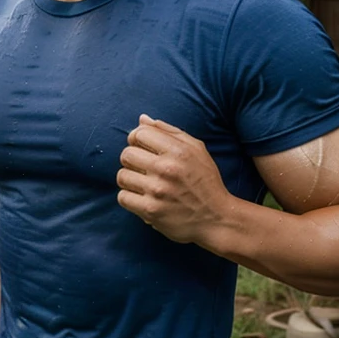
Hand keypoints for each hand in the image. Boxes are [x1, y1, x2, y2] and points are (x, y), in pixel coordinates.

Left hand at [117, 114, 230, 245]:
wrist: (216, 218)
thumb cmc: (205, 181)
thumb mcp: (196, 149)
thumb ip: (168, 131)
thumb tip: (142, 119)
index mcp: (178, 151)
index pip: (140, 133)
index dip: (137, 138)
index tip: (142, 147)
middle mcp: (166, 169)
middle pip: (127, 154)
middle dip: (132, 158)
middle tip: (142, 166)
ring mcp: (157, 191)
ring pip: (122, 176)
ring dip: (129, 178)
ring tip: (142, 182)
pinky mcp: (151, 211)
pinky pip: (123, 197)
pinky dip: (129, 197)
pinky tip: (141, 197)